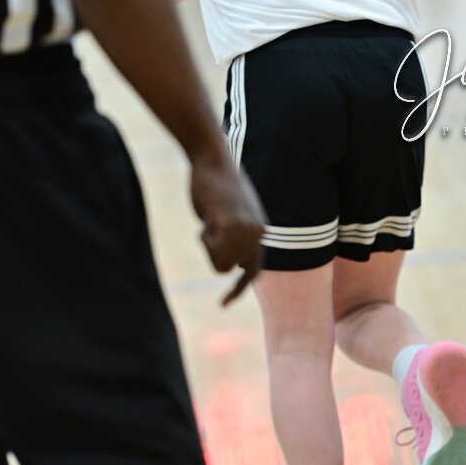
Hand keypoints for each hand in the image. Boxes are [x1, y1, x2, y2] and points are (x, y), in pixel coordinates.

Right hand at [188, 151, 266, 304]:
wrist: (213, 160)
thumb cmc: (216, 185)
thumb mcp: (233, 214)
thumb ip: (237, 237)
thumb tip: (236, 265)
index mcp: (260, 231)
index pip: (253, 270)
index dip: (238, 288)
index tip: (223, 305)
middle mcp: (258, 234)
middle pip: (228, 269)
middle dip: (213, 254)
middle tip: (211, 225)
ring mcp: (246, 232)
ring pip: (219, 264)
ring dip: (208, 245)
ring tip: (211, 218)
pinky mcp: (231, 227)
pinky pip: (212, 251)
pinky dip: (204, 237)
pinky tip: (208, 217)